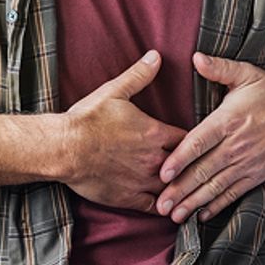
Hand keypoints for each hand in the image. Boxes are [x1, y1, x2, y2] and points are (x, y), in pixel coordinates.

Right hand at [60, 51, 188, 211]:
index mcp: (154, 133)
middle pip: (184, 164)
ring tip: (190, 188)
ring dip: (180, 186)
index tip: (198, 140)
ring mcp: (142, 180)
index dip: (194, 139)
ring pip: (172, 187)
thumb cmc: (87, 119)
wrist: (63, 148)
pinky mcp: (128, 198)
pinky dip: (163, 207)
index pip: (188, 138)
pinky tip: (169, 208)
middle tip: (201, 165)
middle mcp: (153, 158)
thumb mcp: (115, 91)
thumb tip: (157, 56)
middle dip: (191, 164)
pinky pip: (153, 207)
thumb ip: (139, 75)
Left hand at [155, 53, 264, 223]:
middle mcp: (236, 145)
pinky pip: (233, 193)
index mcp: (228, 120)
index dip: (179, 159)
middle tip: (160, 205)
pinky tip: (201, 214)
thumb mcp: (247, 74)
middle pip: (203, 171)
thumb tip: (196, 57)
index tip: (162, 173)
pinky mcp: (256, 174)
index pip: (198, 143)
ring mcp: (247, 162)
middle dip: (180, 191)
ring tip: (174, 216)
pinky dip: (217, 205)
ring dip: (193, 202)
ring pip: (215, 186)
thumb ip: (219, 68)